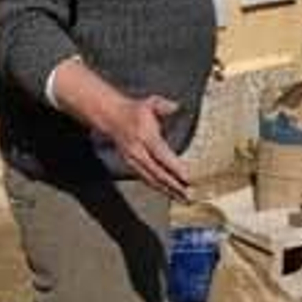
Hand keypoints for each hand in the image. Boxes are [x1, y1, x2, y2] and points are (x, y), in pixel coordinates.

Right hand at [49, 59, 191, 201]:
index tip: (187, 177)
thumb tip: (177, 107)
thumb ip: (164, 105)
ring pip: (152, 180)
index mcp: (144, 135)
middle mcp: (137, 151)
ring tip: (183, 199)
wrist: (112, 118)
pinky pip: (147, 180)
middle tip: (189, 194)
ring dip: (168, 191)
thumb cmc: (136, 111)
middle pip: (157, 172)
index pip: (161, 153)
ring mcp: (133, 160)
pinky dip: (160, 189)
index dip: (174, 166)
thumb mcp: (150, 102)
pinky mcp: (132, 166)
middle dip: (174, 185)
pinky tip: (171, 194)